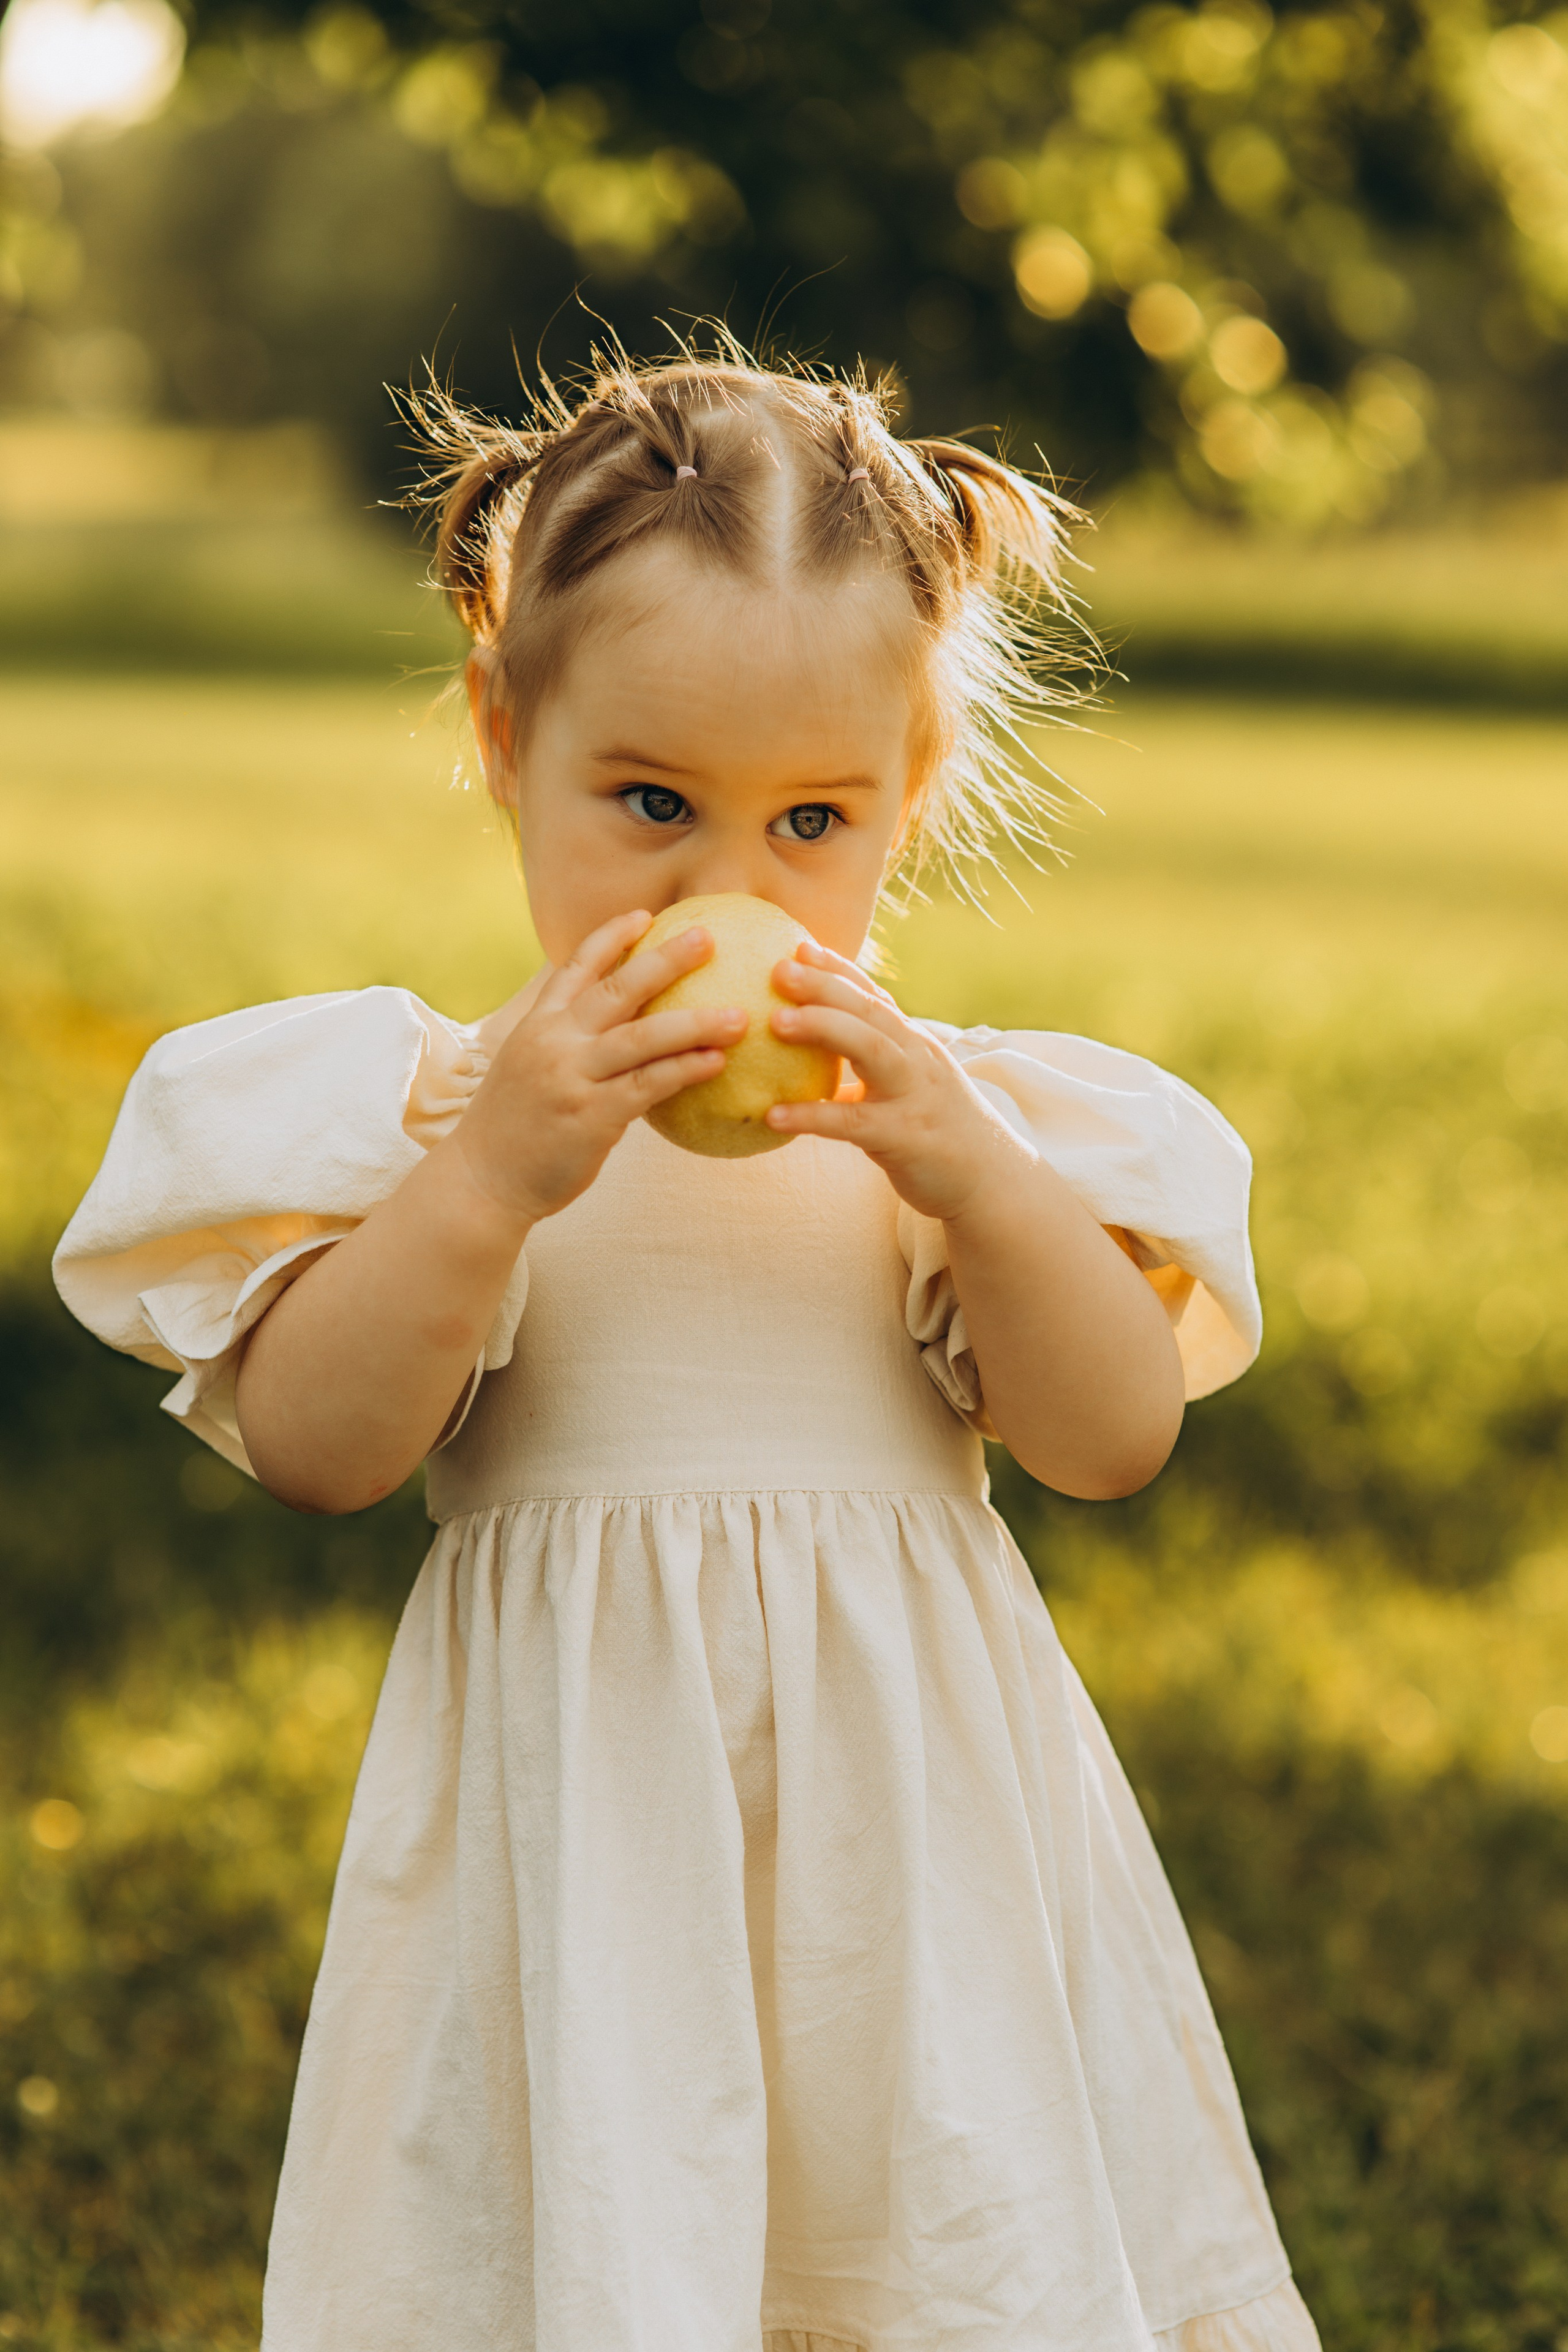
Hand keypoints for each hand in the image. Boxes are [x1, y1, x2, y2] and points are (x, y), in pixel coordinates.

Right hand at [455, 911, 744, 1224]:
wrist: (482, 1180)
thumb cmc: (514, 1127)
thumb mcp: (528, 1068)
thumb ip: (567, 1042)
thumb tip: (619, 1027)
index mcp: (539, 1024)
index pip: (575, 965)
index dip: (611, 936)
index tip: (646, 914)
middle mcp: (554, 1041)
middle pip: (618, 988)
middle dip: (666, 959)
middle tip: (709, 938)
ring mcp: (571, 1076)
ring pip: (642, 1037)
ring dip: (695, 1022)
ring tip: (738, 1017)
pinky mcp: (589, 1116)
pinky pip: (648, 1086)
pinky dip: (684, 1070)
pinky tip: (716, 1063)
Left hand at [766, 943, 1029, 1222]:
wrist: (990, 1179)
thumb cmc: (937, 1129)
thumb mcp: (907, 1085)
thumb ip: (870, 1063)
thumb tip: (813, 1051)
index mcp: (914, 1044)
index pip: (875, 997)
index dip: (839, 969)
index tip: (801, 945)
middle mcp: (917, 1059)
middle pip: (870, 1011)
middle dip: (825, 986)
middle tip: (779, 969)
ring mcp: (913, 1096)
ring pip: (870, 1049)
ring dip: (822, 1029)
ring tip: (775, 1022)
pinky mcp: (904, 1137)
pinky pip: (852, 1123)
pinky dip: (812, 1115)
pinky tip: (773, 1115)